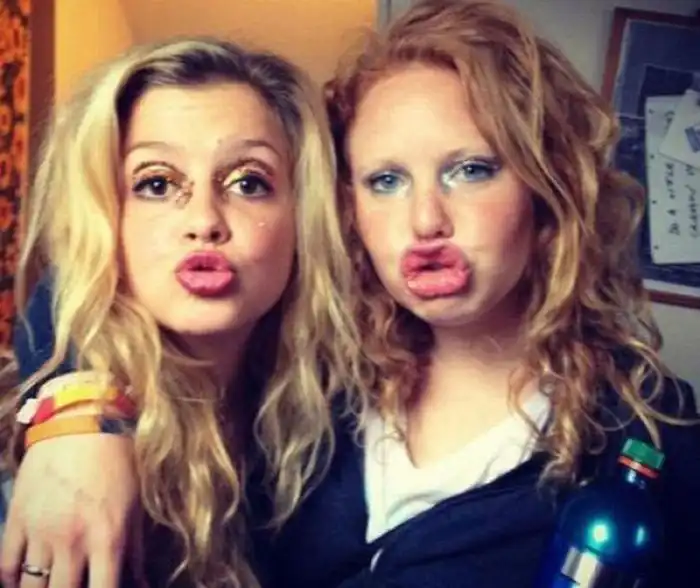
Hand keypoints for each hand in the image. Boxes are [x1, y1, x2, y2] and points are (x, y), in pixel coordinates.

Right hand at [0, 433, 141, 587]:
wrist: (81, 421)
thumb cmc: (118, 460)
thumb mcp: (136, 504)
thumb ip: (135, 549)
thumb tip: (141, 583)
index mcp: (108, 537)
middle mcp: (72, 541)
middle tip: (75, 586)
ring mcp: (40, 533)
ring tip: (53, 584)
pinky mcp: (16, 520)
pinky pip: (6, 567)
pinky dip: (13, 580)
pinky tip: (24, 581)